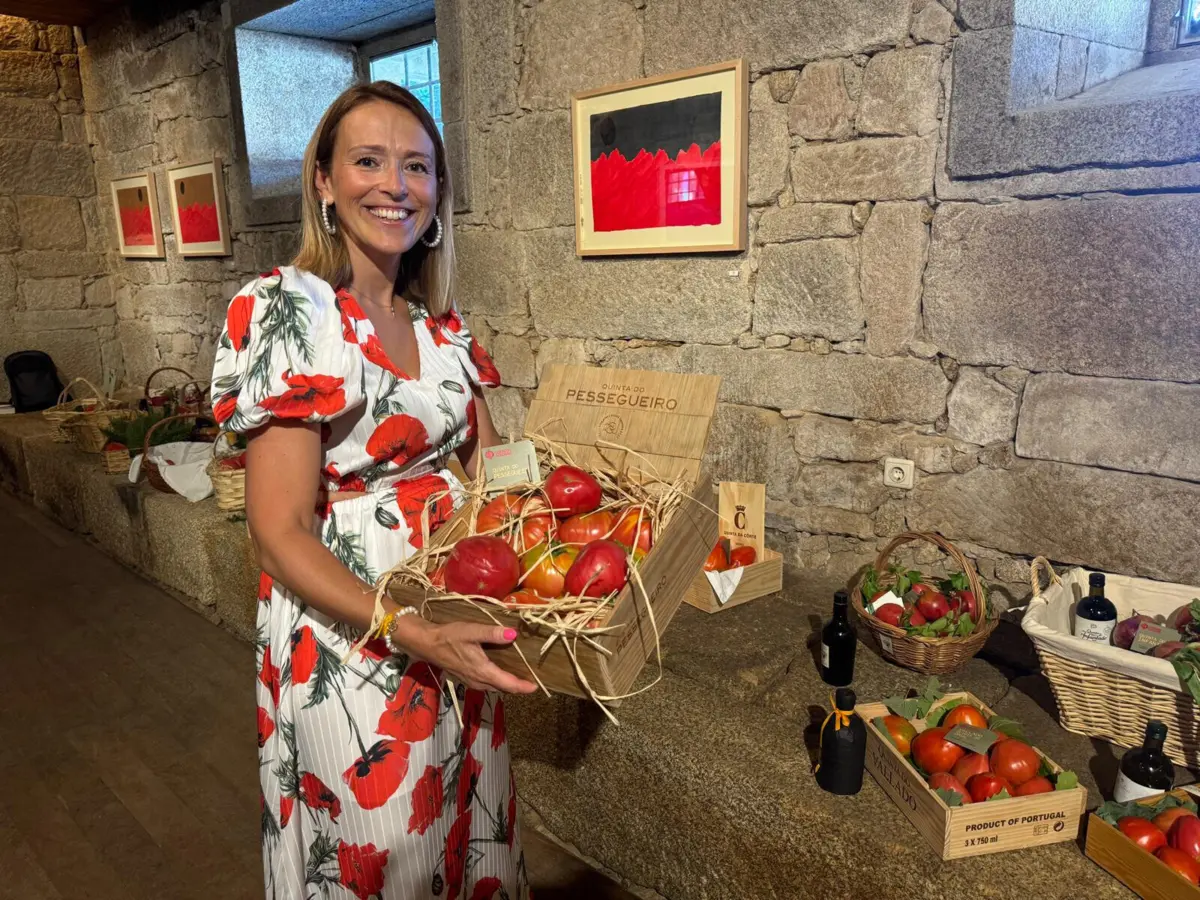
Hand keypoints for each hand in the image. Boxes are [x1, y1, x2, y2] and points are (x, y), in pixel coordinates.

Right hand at [398, 618, 537, 693]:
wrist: (426, 644)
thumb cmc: (449, 637)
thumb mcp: (472, 631)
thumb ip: (493, 633)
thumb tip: (514, 634)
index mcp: (483, 671)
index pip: (508, 684)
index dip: (524, 687)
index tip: (537, 687)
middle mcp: (478, 681)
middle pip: (503, 688)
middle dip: (518, 687)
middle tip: (533, 681)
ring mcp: (471, 681)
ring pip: (494, 687)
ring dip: (507, 685)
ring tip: (520, 678)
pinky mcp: (466, 678)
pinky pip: (487, 684)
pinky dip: (497, 682)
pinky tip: (500, 672)